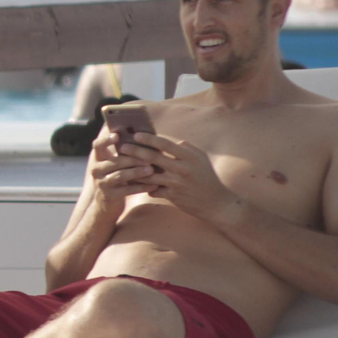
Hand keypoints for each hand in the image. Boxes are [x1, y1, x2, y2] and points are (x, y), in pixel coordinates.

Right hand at [88, 125, 158, 215]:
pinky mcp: (109, 196)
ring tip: (151, 170)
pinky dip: (141, 187)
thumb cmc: (116, 178)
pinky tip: (153, 186)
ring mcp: (102, 183)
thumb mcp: (114, 166)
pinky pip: (127, 190)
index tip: (117, 136)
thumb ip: (123, 153)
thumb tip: (145, 138)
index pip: (98, 145)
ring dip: (137, 172)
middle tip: (148, 157)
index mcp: (98, 159)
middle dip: (133, 159)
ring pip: (120, 176)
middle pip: (115, 161)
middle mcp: (97, 170)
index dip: (106, 140)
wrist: (106, 204)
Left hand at [116, 133, 240, 222]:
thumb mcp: (200, 158)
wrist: (216, 202)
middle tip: (122, 147)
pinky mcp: (172, 196)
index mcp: (188, 156)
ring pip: (149, 175)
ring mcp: (176, 183)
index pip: (164, 144)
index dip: (148, 138)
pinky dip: (143, 186)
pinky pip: (153, 190)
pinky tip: (133, 183)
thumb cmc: (206, 176)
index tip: (135, 134)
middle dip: (135, 151)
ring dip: (134, 170)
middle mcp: (182, 169)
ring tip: (122, 165)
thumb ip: (184, 148)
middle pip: (153, 158)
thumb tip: (166, 140)